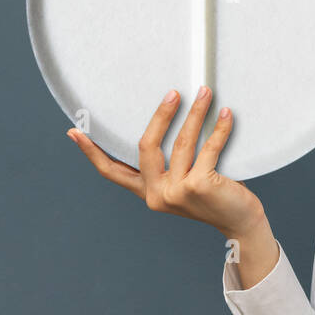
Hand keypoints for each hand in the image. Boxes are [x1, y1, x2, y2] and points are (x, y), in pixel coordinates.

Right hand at [67, 85, 264, 239]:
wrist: (241, 222)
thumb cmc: (215, 195)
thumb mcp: (185, 180)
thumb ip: (172, 162)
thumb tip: (170, 117)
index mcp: (148, 193)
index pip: (113, 172)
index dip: (92, 152)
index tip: (73, 133)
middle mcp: (157, 195)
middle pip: (146, 146)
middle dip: (160, 115)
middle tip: (173, 92)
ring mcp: (177, 192)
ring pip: (182, 143)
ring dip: (195, 114)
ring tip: (206, 93)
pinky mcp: (198, 186)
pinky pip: (209, 148)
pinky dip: (219, 129)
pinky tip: (226, 114)